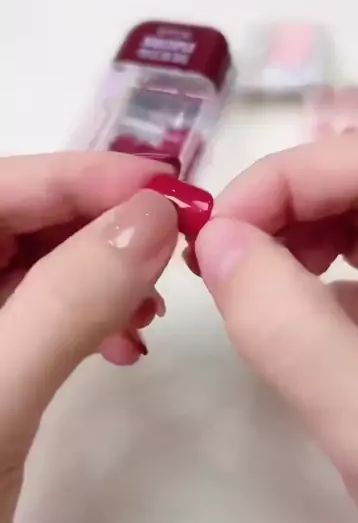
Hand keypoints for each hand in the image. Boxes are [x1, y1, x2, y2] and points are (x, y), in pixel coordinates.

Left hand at [0, 152, 177, 522]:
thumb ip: (68, 299)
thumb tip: (155, 218)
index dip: (81, 177)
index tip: (167, 189)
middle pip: (19, 223)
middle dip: (99, 228)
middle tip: (174, 249)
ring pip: (35, 268)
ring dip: (100, 275)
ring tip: (153, 309)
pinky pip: (39, 317)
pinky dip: (86, 319)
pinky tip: (125, 345)